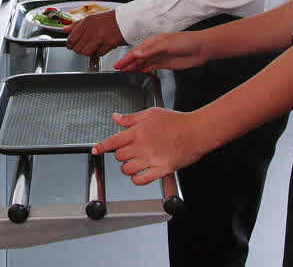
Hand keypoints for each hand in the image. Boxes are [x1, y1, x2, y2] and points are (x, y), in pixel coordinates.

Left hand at [65, 10, 126, 56]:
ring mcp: (99, 38)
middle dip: (79, 49)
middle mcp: (91, 30)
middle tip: (83, 46)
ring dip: (88, 52)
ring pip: (86, 53)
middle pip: (77, 49)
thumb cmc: (108, 19)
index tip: (71, 45)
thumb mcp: (90, 18)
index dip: (70, 44)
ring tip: (92, 47)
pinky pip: (98, 54)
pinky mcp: (107, 45)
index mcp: (85, 23)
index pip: (71, 39)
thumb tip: (65, 30)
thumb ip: (76, 25)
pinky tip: (101, 46)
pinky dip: (98, 52)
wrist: (124, 20)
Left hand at [93, 108, 215, 185]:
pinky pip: (142, 179)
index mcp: (138, 131)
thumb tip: (116, 117)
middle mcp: (143, 145)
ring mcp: (152, 158)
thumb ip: (131, 118)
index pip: (113, 141)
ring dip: (127, 168)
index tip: (95, 150)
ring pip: (127, 169)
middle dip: (120, 156)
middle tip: (128, 153)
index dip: (101, 147)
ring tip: (134, 164)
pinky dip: (137, 179)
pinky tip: (139, 175)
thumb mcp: (151, 113)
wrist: (196, 131)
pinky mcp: (162, 169)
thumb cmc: (176, 121)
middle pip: (119, 157)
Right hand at [114, 31, 209, 72]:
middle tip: (117, 70)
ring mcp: (159, 56)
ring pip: (143, 63)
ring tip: (125, 73)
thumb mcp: (167, 44)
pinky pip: (151, 67)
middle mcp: (154, 49)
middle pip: (138, 57)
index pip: (136, 51)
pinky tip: (138, 73)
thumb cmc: (187, 41)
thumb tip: (137, 54)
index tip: (117, 65)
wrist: (201, 48)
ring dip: (134, 67)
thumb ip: (151, 50)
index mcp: (153, 42)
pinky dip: (143, 70)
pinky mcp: (165, 64)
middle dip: (127, 63)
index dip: (126, 59)